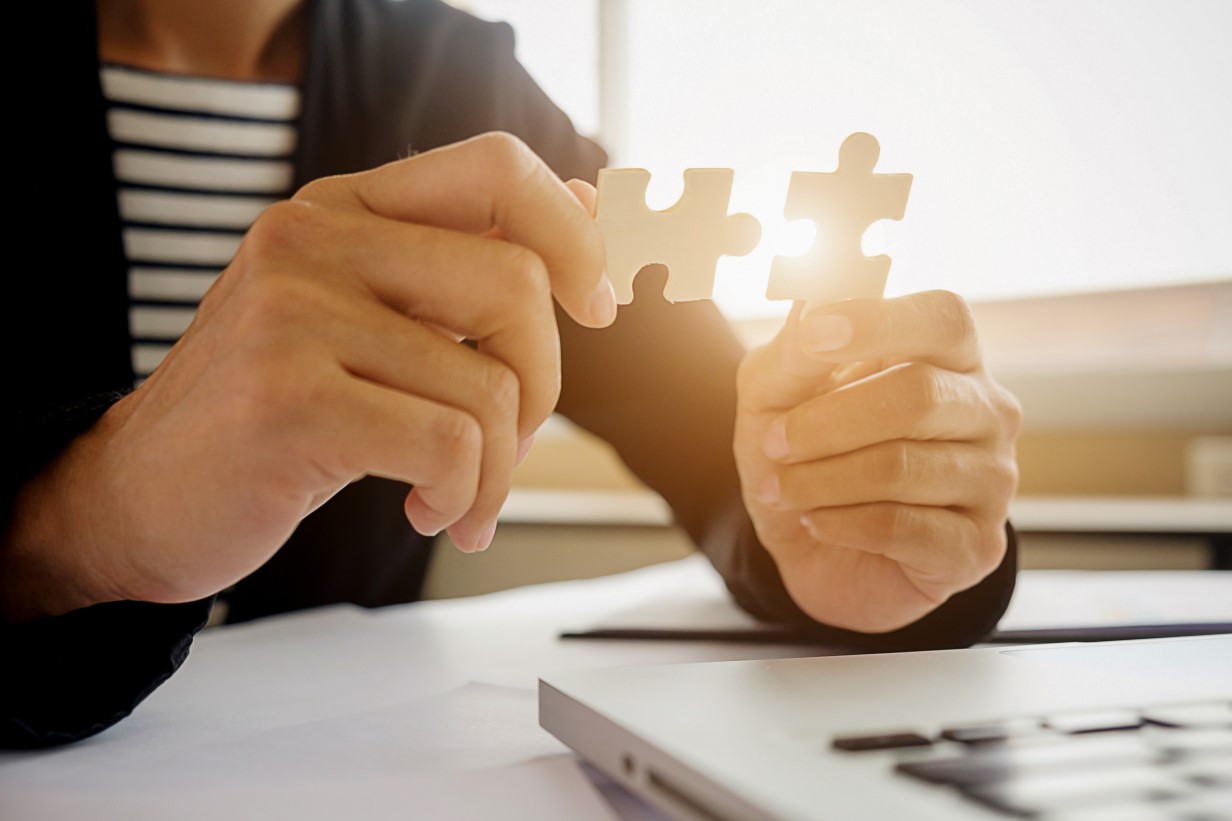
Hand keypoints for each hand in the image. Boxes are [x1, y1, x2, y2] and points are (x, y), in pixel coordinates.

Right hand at [2, 132, 613, 619]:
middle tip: (506, 444)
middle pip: (516, 286)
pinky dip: (462, 495)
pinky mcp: (289, 402)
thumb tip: (584, 204)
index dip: (571, 233)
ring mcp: (292, 317)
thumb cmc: (273, 412)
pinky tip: (424, 509)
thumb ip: (458, 261)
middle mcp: (310, 241)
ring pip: (491, 386)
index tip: (595, 304)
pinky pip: (451, 447)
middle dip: (539, 385)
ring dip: (498, 469)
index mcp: (337, 209)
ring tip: (457, 497)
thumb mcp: (360, 317)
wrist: (136, 495)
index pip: (495, 166)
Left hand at [734, 291, 1020, 632]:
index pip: (943, 318)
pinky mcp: (976, 546)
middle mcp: (986, 411)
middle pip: (918, 395)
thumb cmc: (805, 455)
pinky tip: (815, 522)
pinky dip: (839, 523)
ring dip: (819, 480)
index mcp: (948, 357)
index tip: (815, 334)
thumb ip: (796, 349)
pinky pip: (901, 528)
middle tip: (773, 442)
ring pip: (901, 467)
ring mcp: (992, 480)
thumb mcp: (777, 393)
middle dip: (826, 421)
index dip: (880, 321)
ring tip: (781, 489)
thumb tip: (814, 298)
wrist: (809, 548)